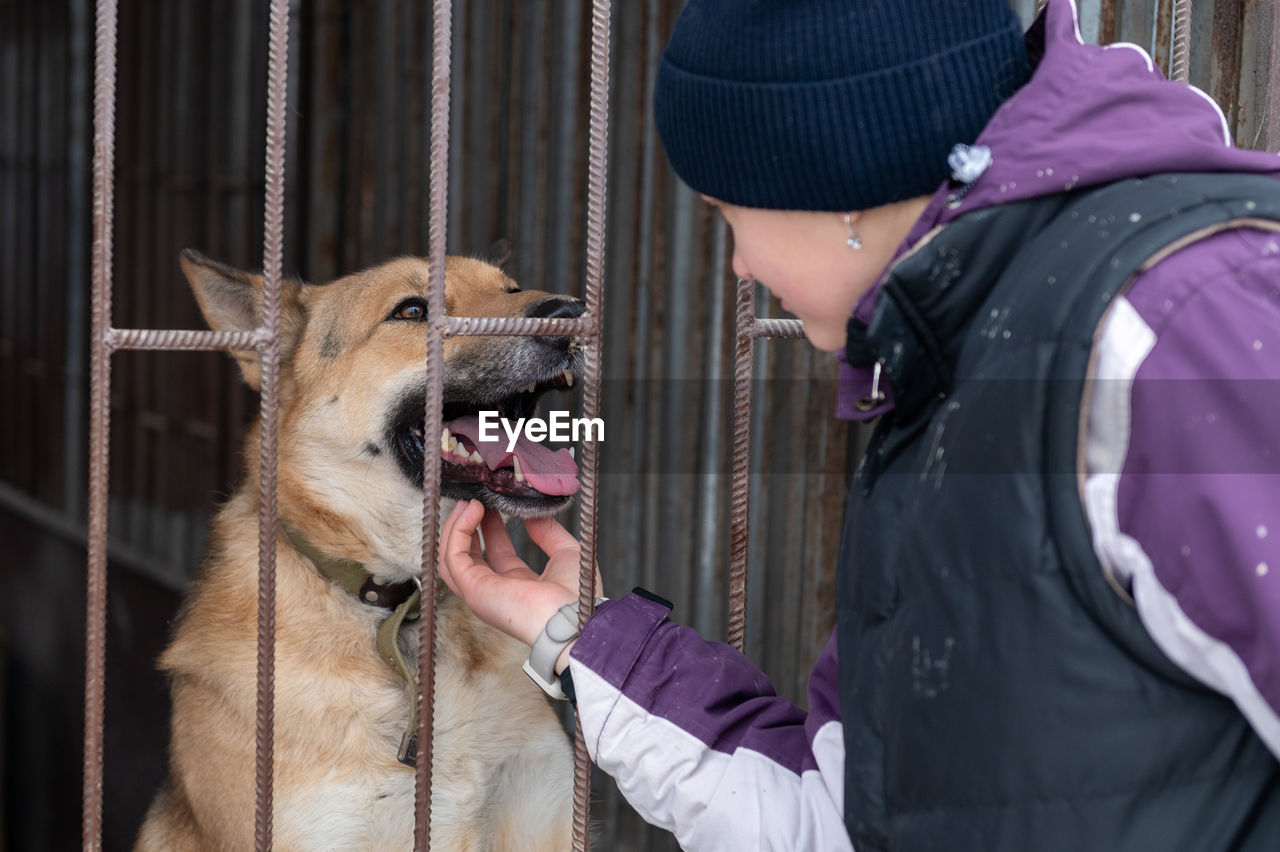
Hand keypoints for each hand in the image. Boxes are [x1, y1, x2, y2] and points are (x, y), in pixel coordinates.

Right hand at [438, 500, 602, 652]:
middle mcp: (495, 590)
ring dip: (456, 527)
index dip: (491, 528)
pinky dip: (458, 531)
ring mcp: (480, 592)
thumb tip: (534, 516)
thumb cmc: (574, 596)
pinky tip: (472, 510)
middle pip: (469, 555)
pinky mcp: (473, 589)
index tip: (492, 505)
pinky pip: (453, 556)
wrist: (571, 618)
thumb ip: (549, 533)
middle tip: (474, 499)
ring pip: (452, 557)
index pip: (495, 553)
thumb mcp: (566, 553)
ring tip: (468, 501)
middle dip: (468, 525)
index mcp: (518, 585)